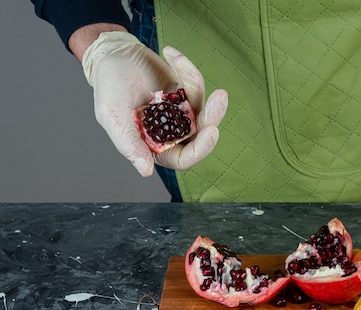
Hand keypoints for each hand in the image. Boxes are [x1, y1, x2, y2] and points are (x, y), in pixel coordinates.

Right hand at [81, 32, 227, 175]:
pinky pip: (196, 85)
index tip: (212, 131)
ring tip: (179, 61)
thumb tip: (146, 171)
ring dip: (198, 86)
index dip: (200, 150)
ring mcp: (182, 114)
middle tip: (219, 97)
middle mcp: (172, 133)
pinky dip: (187, 69)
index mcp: (156, 147)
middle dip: (213, 116)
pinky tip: (170, 54)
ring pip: (204, 109)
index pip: (184, 158)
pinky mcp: (186, 94)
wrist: (112, 58)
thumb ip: (129, 144)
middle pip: (202, 135)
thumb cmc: (108, 89)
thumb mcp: (111, 117)